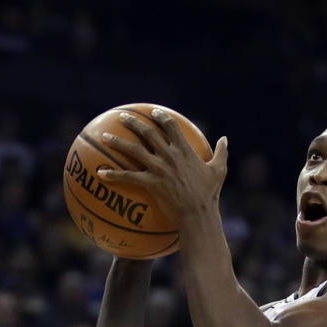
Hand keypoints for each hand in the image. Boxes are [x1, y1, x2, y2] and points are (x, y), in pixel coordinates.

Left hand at [98, 109, 227, 224]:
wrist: (198, 213)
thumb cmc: (210, 194)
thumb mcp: (219, 170)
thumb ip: (221, 152)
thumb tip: (225, 139)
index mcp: (184, 149)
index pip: (170, 125)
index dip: (160, 117)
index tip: (153, 113)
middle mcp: (168, 154)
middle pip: (147, 132)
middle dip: (133, 122)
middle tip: (123, 117)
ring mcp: (158, 168)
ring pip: (133, 150)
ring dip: (117, 142)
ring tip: (104, 136)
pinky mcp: (150, 182)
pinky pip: (128, 177)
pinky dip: (113, 174)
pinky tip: (100, 173)